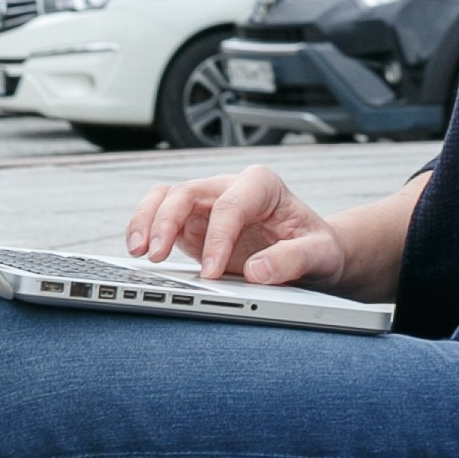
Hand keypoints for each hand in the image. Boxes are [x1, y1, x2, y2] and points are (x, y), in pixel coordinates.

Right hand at [124, 163, 347, 287]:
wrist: (312, 252)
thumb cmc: (317, 246)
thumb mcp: (320, 253)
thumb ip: (293, 260)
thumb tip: (258, 271)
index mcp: (262, 185)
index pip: (230, 204)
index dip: (217, 237)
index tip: (212, 272)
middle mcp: (231, 187)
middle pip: (188, 191)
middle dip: (168, 221)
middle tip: (158, 256)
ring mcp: (209, 204)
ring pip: (167, 197)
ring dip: (148, 220)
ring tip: (138, 251)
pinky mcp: (194, 224)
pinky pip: (162, 217)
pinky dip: (147, 230)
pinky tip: (141, 253)